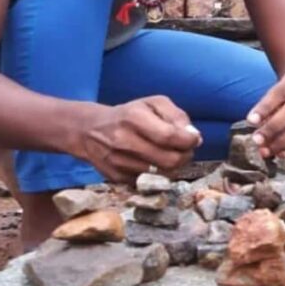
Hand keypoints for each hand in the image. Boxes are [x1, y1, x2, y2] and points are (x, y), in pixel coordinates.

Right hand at [78, 97, 200, 182]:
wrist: (90, 131)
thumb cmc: (129, 115)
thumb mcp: (153, 104)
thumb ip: (177, 116)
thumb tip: (193, 136)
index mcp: (134, 118)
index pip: (170, 137)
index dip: (189, 141)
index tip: (194, 139)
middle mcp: (124, 141)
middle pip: (169, 160)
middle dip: (185, 156)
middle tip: (185, 149)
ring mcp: (118, 162)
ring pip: (162, 174)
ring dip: (174, 166)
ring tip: (171, 154)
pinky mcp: (117, 178)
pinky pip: (149, 182)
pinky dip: (158, 174)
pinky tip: (155, 162)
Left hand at [247, 68, 284, 158]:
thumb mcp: (278, 92)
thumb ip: (268, 107)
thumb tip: (257, 126)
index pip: (282, 91)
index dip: (266, 107)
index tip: (250, 121)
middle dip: (274, 127)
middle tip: (257, 140)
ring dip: (284, 141)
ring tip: (266, 151)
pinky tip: (281, 153)